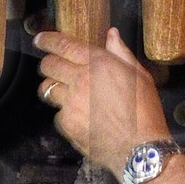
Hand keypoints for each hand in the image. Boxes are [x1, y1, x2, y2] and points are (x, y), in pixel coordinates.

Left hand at [35, 26, 167, 174]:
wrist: (139, 149)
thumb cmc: (144, 111)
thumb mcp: (140, 76)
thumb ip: (121, 53)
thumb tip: (111, 34)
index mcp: (98, 64)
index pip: (64, 46)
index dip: (48, 40)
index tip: (40, 39)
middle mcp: (80, 80)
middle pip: (49, 65)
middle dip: (48, 63)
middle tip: (52, 66)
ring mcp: (70, 103)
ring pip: (48, 89)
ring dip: (52, 87)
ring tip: (63, 92)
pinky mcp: (67, 123)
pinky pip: (57, 113)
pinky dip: (64, 113)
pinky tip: (79, 117)